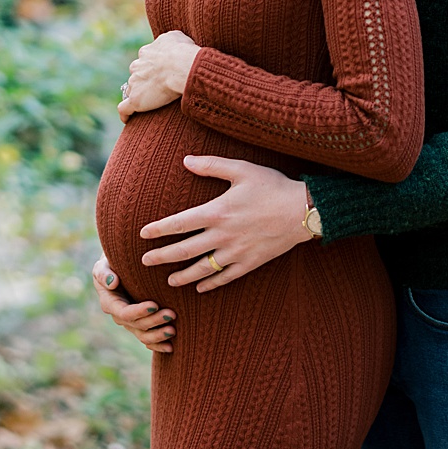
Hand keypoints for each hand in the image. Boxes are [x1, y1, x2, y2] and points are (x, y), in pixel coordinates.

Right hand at [91, 256, 176, 352]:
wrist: (123, 266)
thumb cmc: (113, 262)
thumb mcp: (104, 264)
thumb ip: (104, 273)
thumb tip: (113, 282)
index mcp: (110, 302)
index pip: (124, 312)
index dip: (138, 311)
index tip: (155, 304)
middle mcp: (120, 315)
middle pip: (137, 324)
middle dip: (154, 321)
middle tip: (172, 314)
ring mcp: (131, 322)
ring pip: (143, 335)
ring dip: (158, 335)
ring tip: (173, 331)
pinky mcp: (141, 325)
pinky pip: (148, 340)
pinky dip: (158, 345)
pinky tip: (171, 347)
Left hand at [118, 30, 201, 119]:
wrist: (181, 66)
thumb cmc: (183, 52)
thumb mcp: (176, 37)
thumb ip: (168, 39)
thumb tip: (170, 42)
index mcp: (146, 53)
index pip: (145, 60)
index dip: (153, 67)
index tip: (162, 72)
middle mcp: (137, 66)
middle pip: (137, 75)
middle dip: (144, 80)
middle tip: (159, 87)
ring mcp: (134, 83)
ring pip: (132, 90)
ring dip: (139, 95)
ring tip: (151, 103)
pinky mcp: (135, 100)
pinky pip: (124, 109)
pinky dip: (125, 114)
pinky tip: (128, 119)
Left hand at [139, 156, 312, 291]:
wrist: (303, 210)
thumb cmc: (273, 187)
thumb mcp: (243, 170)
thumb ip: (212, 165)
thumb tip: (186, 160)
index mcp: (217, 212)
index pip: (179, 223)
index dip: (159, 229)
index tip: (144, 233)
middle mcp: (222, 235)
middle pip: (184, 250)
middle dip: (161, 257)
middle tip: (144, 262)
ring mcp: (236, 251)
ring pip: (203, 268)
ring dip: (182, 275)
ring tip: (169, 280)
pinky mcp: (251, 261)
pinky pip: (226, 277)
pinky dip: (211, 284)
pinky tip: (201, 288)